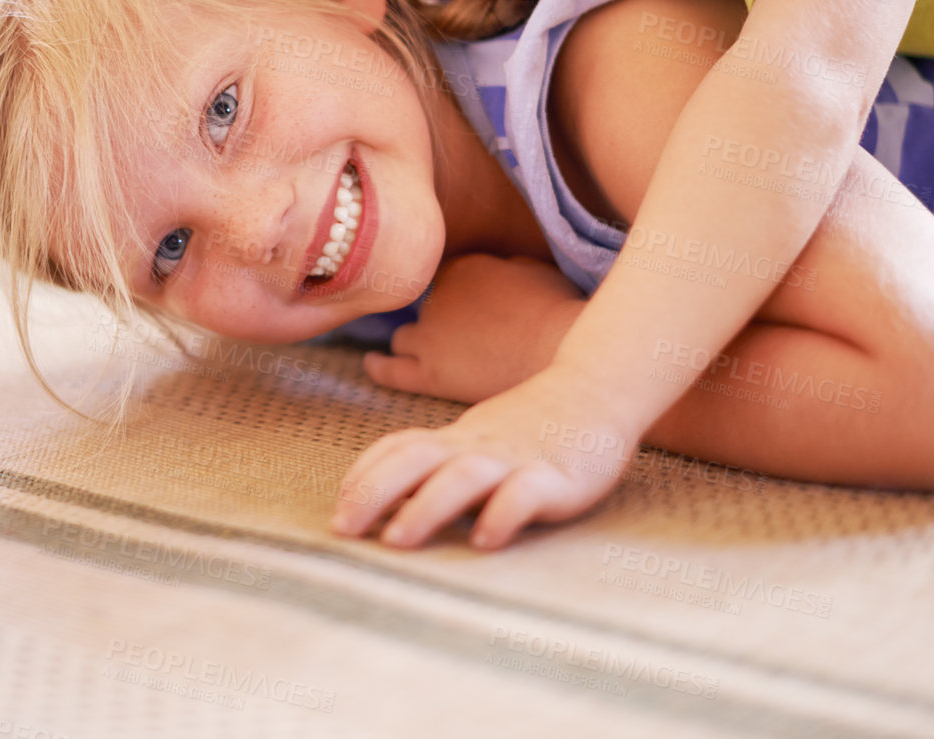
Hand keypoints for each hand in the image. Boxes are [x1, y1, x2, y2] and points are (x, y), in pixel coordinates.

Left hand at [333, 375, 636, 549]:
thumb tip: (386, 502)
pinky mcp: (556, 477)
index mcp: (456, 438)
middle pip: (415, 459)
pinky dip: (502, 515)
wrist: (597, 391)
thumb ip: (436, 464)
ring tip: (397, 540)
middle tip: (343, 530)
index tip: (337, 510)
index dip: (363, 478)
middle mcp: (477, 446)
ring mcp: (515, 459)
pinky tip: (484, 541)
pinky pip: (525, 494)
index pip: (398, 449)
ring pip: (463, 476)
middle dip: (373, 492)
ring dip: (426, 506)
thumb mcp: (475, 439)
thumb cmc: (529, 425)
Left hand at [364, 254, 581, 403]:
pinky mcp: (429, 374)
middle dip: (437, 319)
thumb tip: (494, 270)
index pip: (442, 278)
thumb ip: (501, 267)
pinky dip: (378, 366)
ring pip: (404, 337)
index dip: (452, 294)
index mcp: (462, 268)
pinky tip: (371, 364)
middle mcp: (435, 297)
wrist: (559, 351)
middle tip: (460, 336)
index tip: (463, 306)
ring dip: (414, 342)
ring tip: (425, 352)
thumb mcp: (533, 269)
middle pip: (422, 307)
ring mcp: (429, 335)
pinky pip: (390, 370)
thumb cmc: (558, 311)